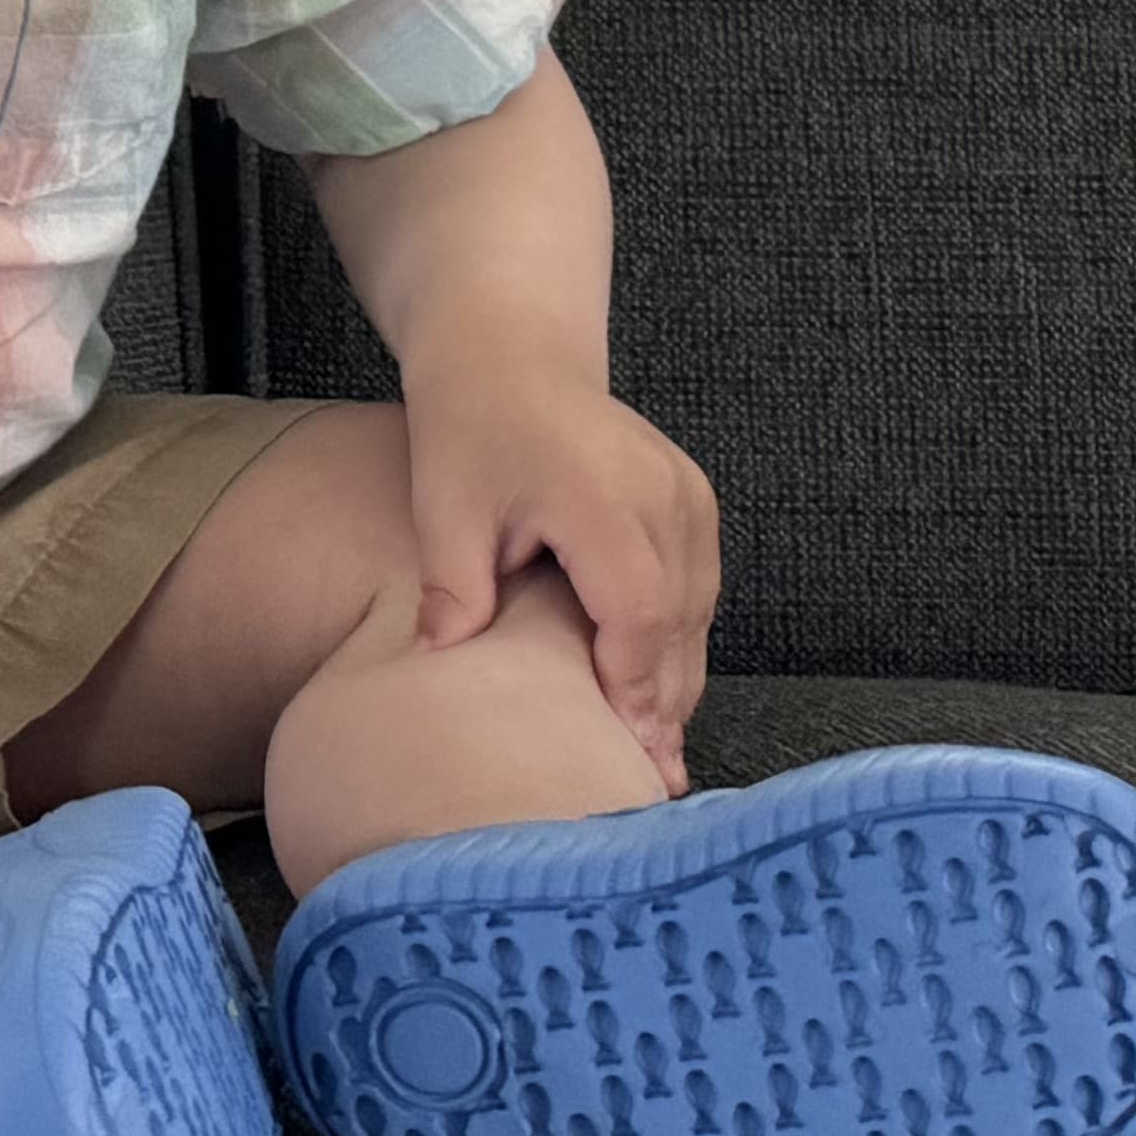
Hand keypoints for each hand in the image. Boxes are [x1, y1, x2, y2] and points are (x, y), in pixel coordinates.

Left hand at [402, 356, 719, 789]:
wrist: (510, 354)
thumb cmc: (469, 425)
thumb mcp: (446, 504)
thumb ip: (451, 584)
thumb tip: (437, 658)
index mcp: (604, 499)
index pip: (638, 612)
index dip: (633, 686)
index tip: (625, 752)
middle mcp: (664, 498)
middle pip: (678, 624)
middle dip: (660, 704)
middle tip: (646, 781)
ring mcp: (687, 497)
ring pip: (697, 612)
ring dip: (675, 679)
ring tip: (656, 755)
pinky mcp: (693, 500)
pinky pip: (698, 588)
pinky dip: (679, 640)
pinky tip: (656, 691)